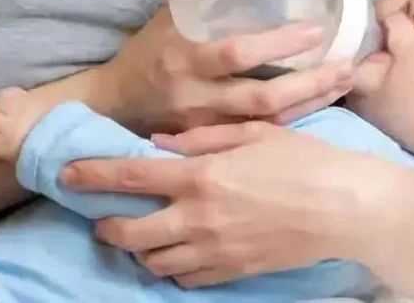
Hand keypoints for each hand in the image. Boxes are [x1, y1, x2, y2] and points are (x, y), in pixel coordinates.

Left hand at [60, 120, 388, 287]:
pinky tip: (180, 251)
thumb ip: (205, 137)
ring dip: (140, 246)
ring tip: (144, 232)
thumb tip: (161, 142)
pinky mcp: (231, 272)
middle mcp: (198, 216)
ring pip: (153, 259)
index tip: (69, 173)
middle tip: (107, 214)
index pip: (133, 174)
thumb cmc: (305, 160)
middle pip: (130, 229)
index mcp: (203, 175)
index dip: (95, 174)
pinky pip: (184, 278)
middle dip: (108, 223)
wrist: (344, 208)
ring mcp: (213, 250)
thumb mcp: (257, 133)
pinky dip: (172, 266)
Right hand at [105, 7, 354, 130]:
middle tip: (348, 65)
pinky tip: (322, 104)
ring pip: (269, 122)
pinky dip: (295, 120)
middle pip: (263, 97)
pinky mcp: (213, 145)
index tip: (317, 30)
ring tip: (346, 82)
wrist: (115, 104)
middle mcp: (196, 96)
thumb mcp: (171, 14)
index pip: (237, 52)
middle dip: (311, 84)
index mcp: (184, 57)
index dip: (279, 43)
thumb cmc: (150, 50)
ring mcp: (206, 128)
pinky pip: (261, 136)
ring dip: (313, 103)